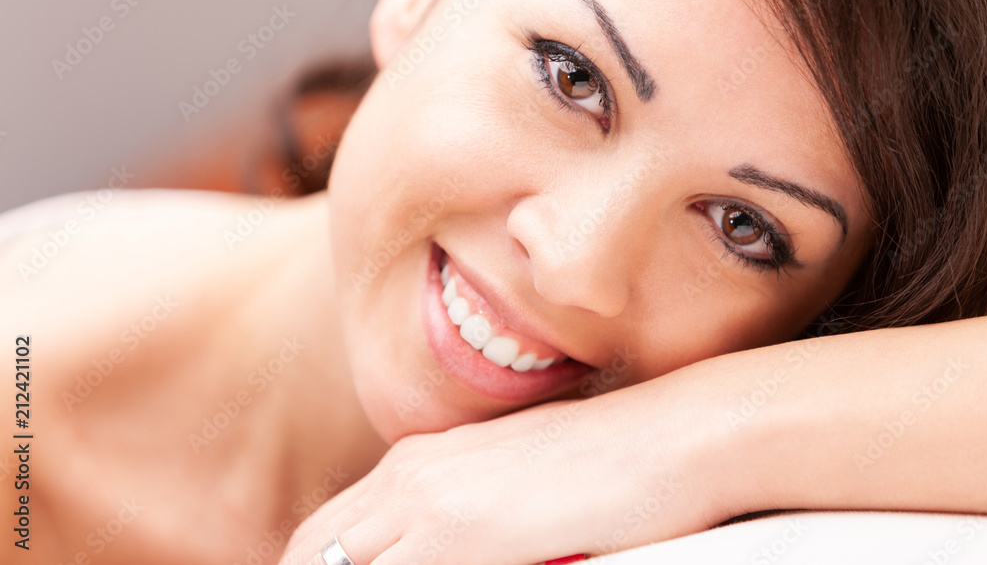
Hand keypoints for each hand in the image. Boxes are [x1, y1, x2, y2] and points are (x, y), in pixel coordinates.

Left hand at [278, 373, 737, 564]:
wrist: (671, 436)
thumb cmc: (609, 463)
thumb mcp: (513, 484)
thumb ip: (461, 516)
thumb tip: (434, 546)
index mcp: (417, 461)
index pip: (326, 534)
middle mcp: (409, 474)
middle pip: (313, 552)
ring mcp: (430, 502)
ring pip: (335, 564)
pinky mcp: (461, 533)